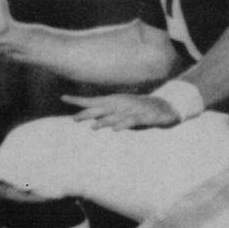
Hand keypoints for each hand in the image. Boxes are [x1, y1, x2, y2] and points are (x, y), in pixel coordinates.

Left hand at [62, 92, 178, 130]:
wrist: (165, 107)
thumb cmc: (140, 110)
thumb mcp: (121, 113)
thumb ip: (107, 116)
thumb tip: (91, 120)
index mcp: (114, 102)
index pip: (93, 101)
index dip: (78, 100)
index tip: (63, 97)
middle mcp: (120, 104)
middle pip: (101, 109)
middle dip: (88, 113)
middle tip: (74, 119)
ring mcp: (131, 110)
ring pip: (115, 116)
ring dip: (104, 121)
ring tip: (94, 127)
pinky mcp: (142, 117)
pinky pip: (131, 121)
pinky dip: (124, 125)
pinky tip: (116, 130)